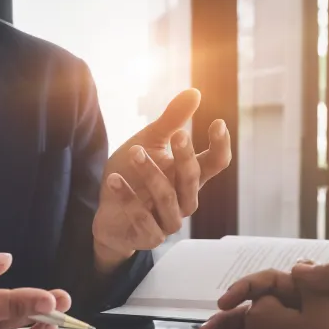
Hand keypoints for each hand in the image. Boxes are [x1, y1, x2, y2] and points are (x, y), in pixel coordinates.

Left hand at [92, 89, 231, 271]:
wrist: (107, 214)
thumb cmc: (133, 175)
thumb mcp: (149, 143)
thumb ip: (171, 121)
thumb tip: (195, 91)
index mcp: (190, 177)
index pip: (216, 164)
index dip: (221, 145)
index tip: (217, 123)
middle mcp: (185, 200)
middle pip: (194, 179)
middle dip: (186, 157)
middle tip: (177, 134)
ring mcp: (169, 221)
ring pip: (168, 198)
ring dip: (151, 174)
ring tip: (134, 152)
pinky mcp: (150, 237)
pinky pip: (142, 218)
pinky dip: (127, 198)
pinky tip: (114, 180)